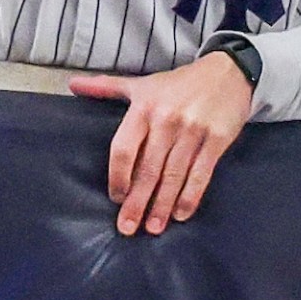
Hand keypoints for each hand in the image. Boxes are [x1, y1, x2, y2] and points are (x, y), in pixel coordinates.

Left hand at [67, 51, 255, 236]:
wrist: (227, 72)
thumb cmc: (180, 83)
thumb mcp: (142, 83)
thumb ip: (107, 87)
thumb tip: (73, 86)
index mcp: (144, 107)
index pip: (124, 149)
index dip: (118, 177)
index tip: (116, 199)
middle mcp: (166, 120)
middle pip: (148, 169)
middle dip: (137, 202)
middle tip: (127, 228)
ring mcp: (193, 130)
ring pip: (173, 175)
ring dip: (162, 206)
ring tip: (153, 228)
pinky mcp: (217, 139)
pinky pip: (201, 174)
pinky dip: (190, 196)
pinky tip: (181, 214)